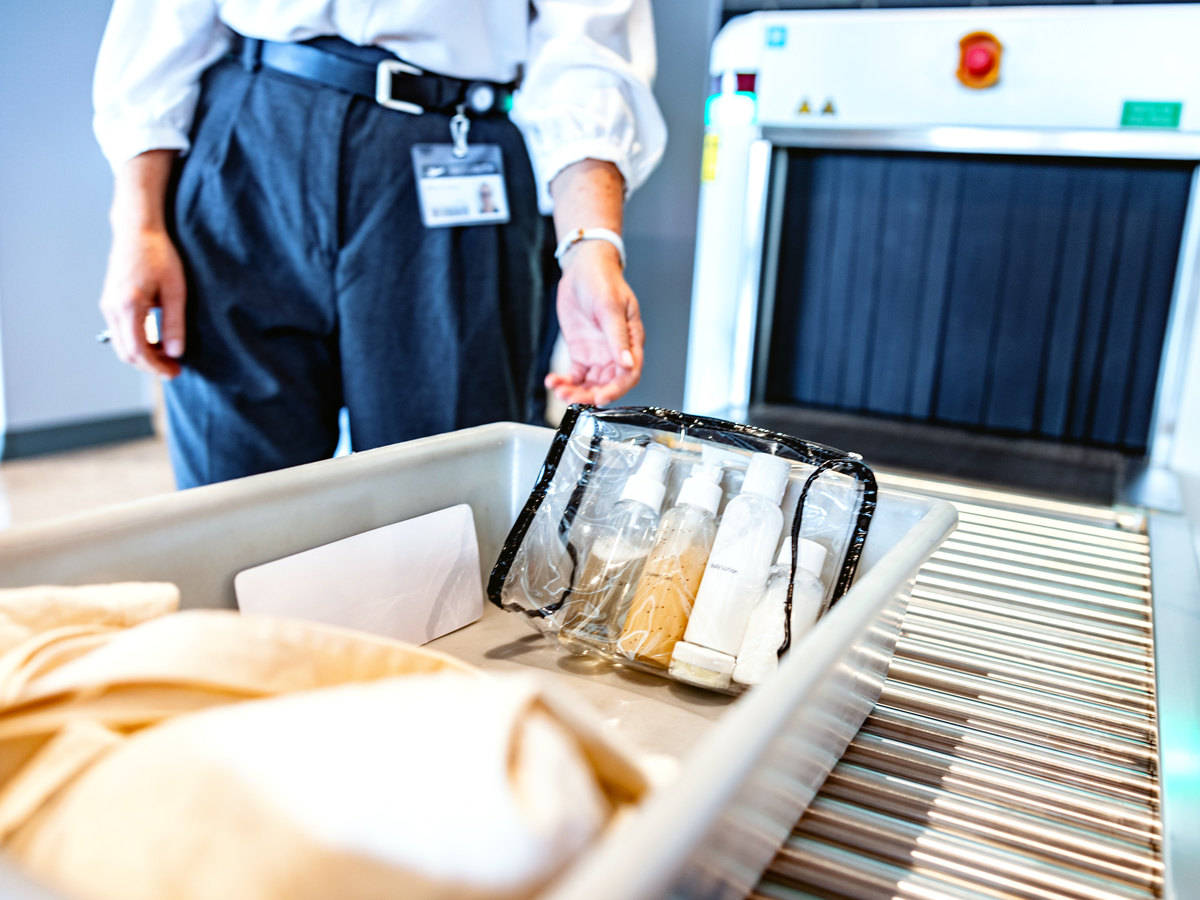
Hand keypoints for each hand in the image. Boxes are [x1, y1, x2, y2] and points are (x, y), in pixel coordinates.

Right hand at [100, 226, 186, 378]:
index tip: (174, 372)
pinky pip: (120, 332)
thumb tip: (175, 352)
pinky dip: (137, 343)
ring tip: (168, 357)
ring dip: (144, 356)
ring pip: (122, 344)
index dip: (156, 367)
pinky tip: (157, 342)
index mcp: (128, 305)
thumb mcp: (175, 290)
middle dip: (150, 366)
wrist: (137, 231)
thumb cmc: (158, 254)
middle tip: (174, 369)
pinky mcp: (110, 303)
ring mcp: (107, 305)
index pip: (138, 350)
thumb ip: (174, 323)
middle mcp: (112, 308)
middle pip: (126, 352)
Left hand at [547, 239, 643, 405]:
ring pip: (591, 383)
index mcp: (631, 341)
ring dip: (576, 392)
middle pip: (608, 384)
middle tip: (571, 397)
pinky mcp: (582, 353)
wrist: (582, 269)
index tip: (601, 397)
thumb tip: (627, 364)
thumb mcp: (610, 308)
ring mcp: (598, 354)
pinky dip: (565, 381)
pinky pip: (576, 375)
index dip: (617, 389)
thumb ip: (618, 338)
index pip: (630, 374)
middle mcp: (616, 352)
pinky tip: (553, 381)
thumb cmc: (603, 282)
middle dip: (590, 394)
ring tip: (559, 390)